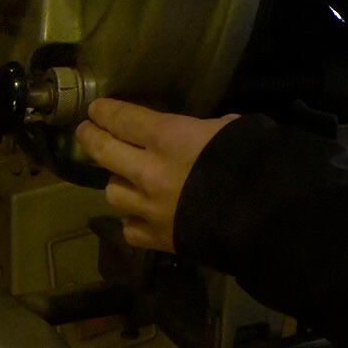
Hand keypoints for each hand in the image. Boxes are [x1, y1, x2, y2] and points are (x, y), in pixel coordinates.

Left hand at [74, 97, 238, 252]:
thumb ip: (204, 129)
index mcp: (168, 137)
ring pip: (112, 192)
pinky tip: (141, 216)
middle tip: (85, 131)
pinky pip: (129, 228)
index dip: (105, 111)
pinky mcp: (156, 238)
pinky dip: (132, 220)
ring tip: (124, 178)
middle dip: (91, 138)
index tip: (95, 109)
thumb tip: (199, 133)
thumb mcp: (230, 128)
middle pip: (104, 151)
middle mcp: (148, 171)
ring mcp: (148, 208)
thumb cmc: (252, 161)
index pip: (122, 118)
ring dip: (117, 182)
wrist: (262, 216)